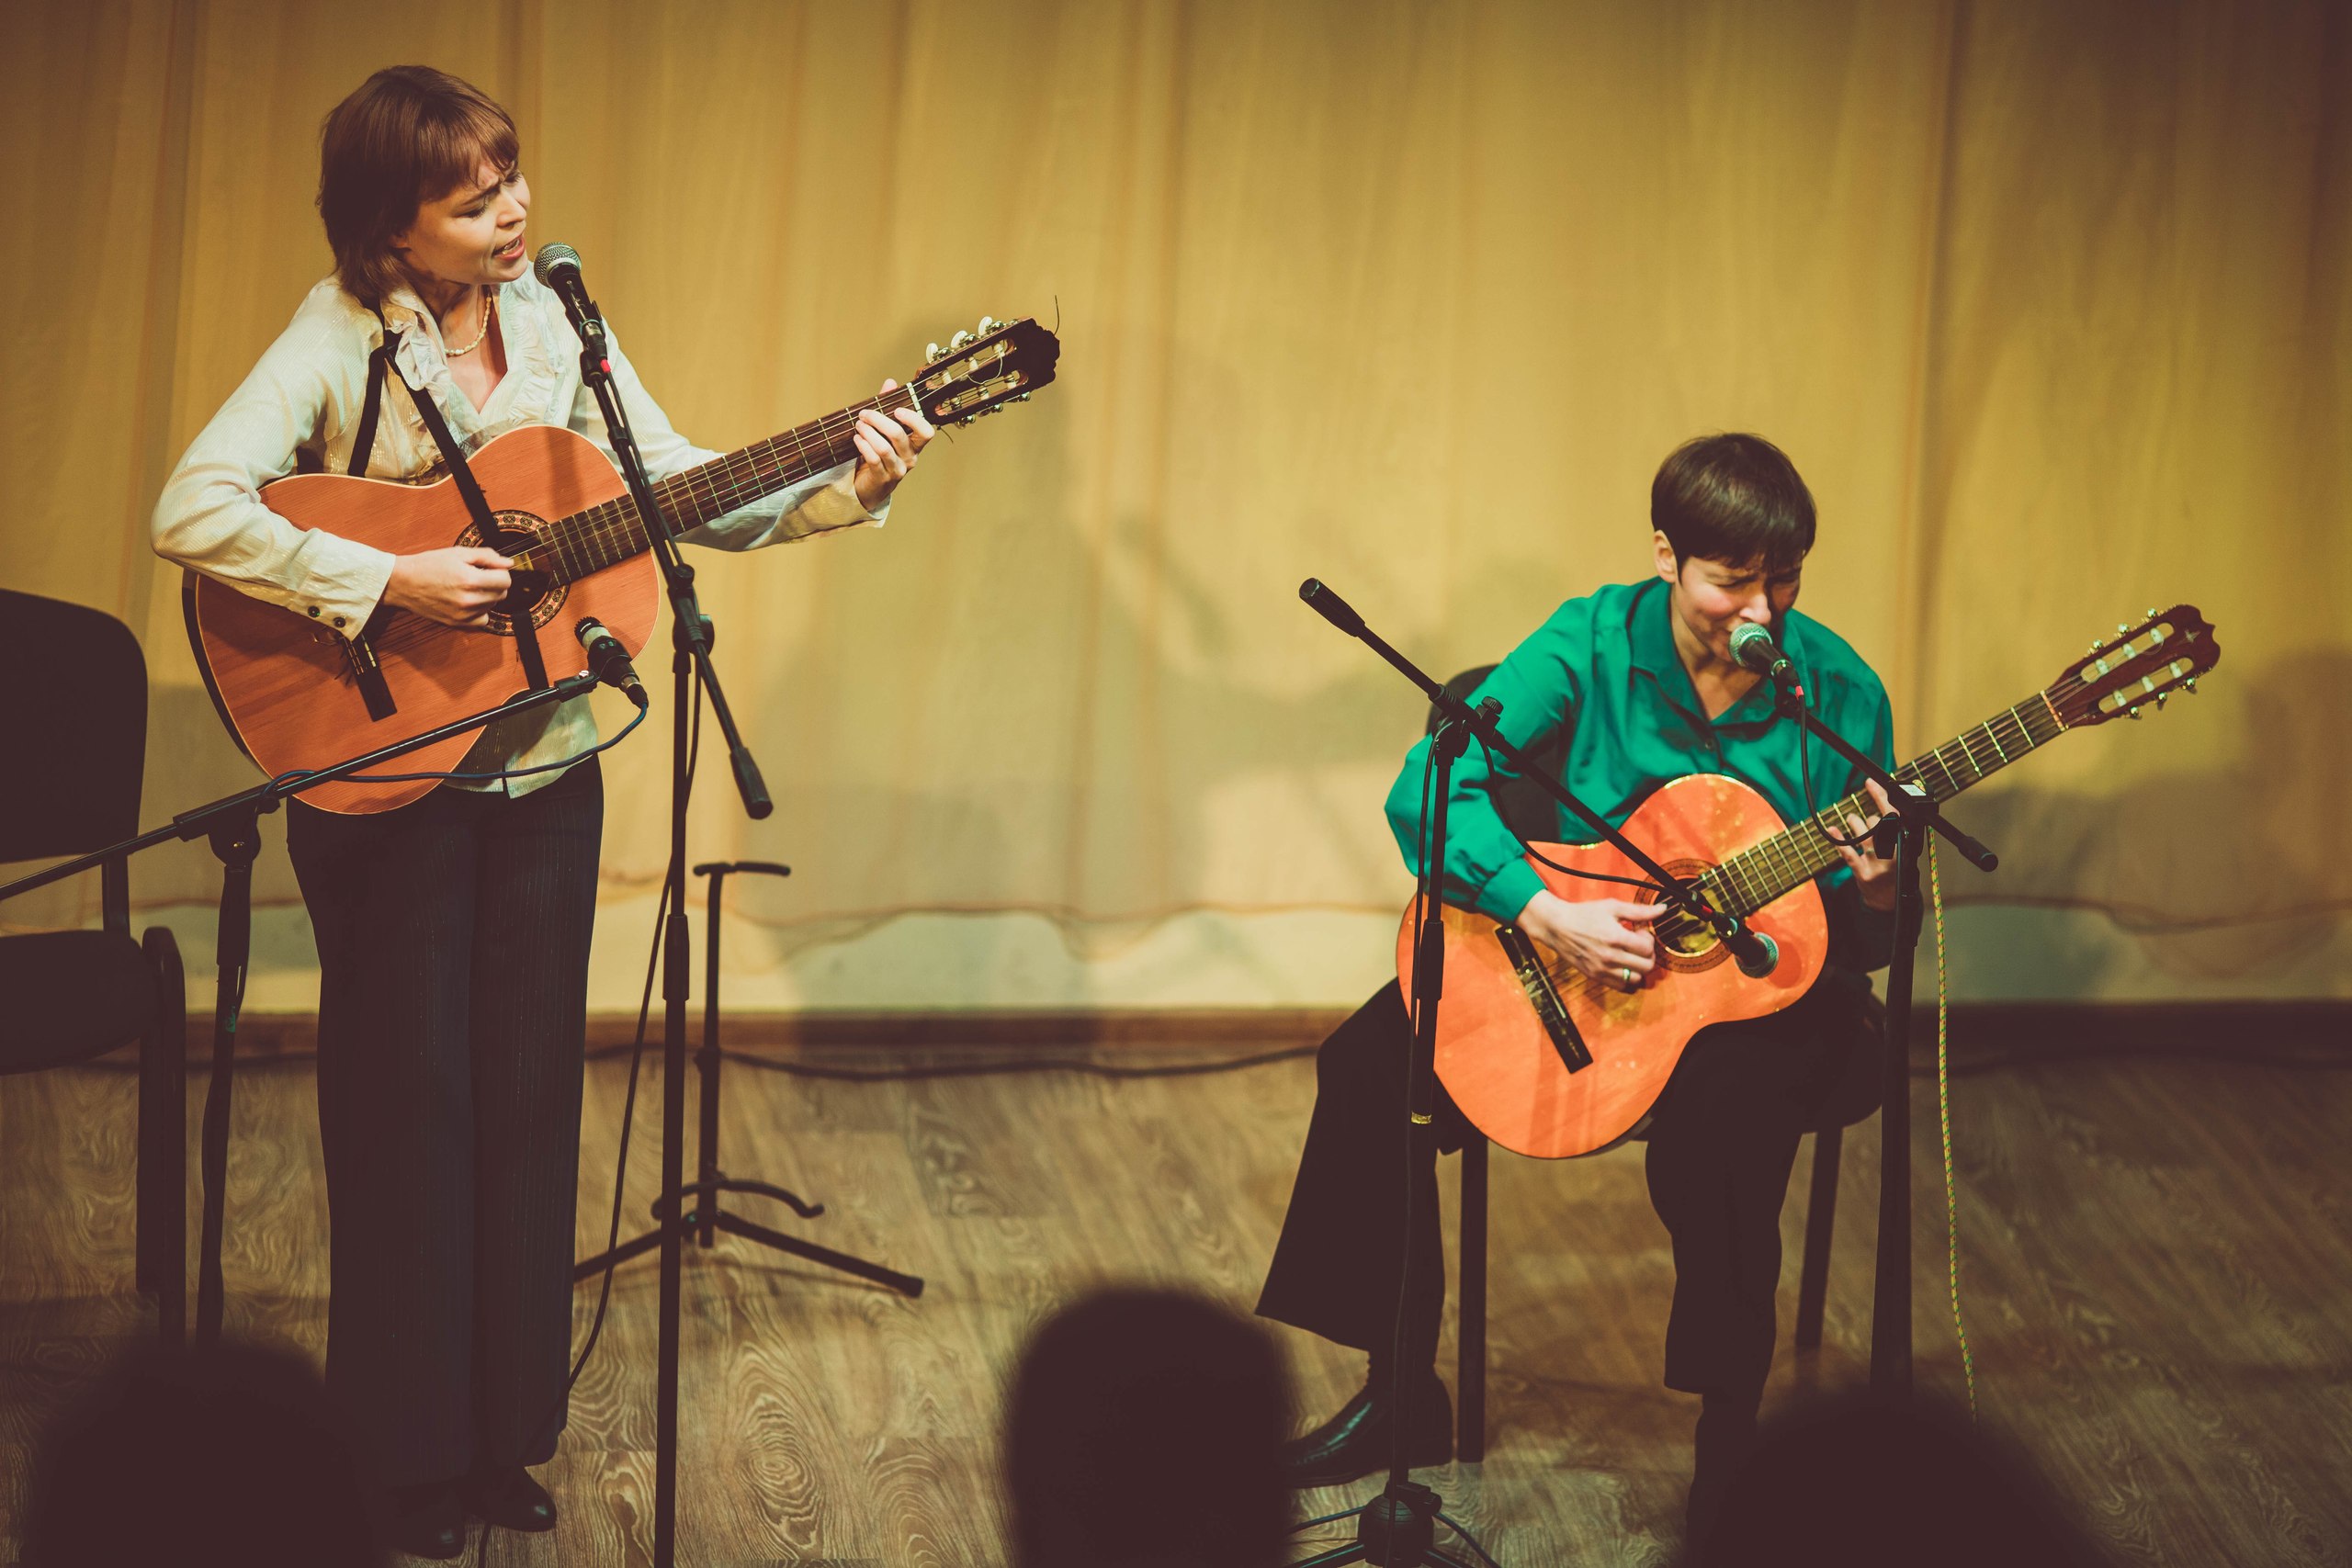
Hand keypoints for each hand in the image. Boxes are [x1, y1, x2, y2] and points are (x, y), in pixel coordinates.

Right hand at [384, 546, 512, 628]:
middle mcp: (468, 600)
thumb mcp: (458, 553)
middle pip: (502, 594)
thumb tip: (508, 563)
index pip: (505, 580)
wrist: (402, 582)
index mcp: (470, 579)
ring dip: (487, 596)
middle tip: (479, 576)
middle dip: (495, 583)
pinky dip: (480, 611)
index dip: (501, 572)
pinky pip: (482, 620)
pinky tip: (468, 601)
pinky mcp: (457, 623)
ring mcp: (463, 614)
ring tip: (469, 587)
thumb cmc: (428, 565)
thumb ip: (487, 556)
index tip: (491, 569)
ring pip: (493, 606)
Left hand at [851, 378, 934, 511]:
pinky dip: (864, 447)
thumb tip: (891, 382)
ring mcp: (897, 469)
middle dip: (879, 420)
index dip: (914, 419)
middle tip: (864, 414)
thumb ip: (888, 406)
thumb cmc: (880, 454)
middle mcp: (910, 457)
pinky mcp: (883, 478)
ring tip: (858, 425)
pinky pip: (874, 460)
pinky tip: (857, 439)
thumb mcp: (885, 430)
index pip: (926, 432)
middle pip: (898, 435)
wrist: (871, 485)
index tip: (897, 410)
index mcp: (915, 444)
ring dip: (868, 433)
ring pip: (884, 448)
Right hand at [1514, 890, 1666, 991]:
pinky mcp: (1595, 976)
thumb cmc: (1584, 914)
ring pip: (1636, 979)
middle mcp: (1610, 956)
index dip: (1649, 939)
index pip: (1647, 948)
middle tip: (1639, 944)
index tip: (1640, 931)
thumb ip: (1640, 910)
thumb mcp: (1612, 907)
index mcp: (1615, 937)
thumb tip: (1662, 909)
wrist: (1557, 926)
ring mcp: (1602, 969)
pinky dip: (1627, 978)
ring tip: (1631, 956)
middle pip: (1646, 966)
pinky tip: (1622, 965)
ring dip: (1639, 968)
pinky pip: (1621, 986)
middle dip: (1648, 954)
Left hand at [1835, 778, 1900, 911]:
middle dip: (1871, 819)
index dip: (1882, 796)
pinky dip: (1839, 840)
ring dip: (1856, 824)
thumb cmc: (1898, 870)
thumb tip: (1883, 803)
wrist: (1890, 902)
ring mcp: (1877, 865)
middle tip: (1870, 822)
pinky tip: (1832, 829)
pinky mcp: (1863, 874)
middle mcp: (1894, 855)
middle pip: (1878, 823)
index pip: (1895, 815)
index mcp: (1907, 846)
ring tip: (1854, 820)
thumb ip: (1897, 830)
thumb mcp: (1906, 850)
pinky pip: (1848, 853)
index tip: (1871, 782)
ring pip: (1863, 834)